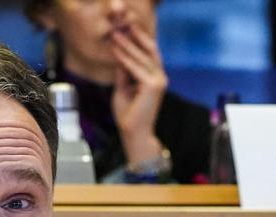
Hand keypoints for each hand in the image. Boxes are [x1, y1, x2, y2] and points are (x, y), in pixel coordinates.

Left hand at [109, 24, 168, 164]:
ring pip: (142, 57)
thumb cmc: (129, 115)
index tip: (125, 29)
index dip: (138, 40)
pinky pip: (136, 67)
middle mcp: (160, 77)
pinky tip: (115, 49)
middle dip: (136, 36)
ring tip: (115, 34)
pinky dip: (125, 58)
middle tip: (123, 24)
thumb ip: (123, 72)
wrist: (134, 133)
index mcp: (155, 78)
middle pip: (149, 50)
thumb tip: (118, 55)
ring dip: (128, 44)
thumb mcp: (123, 88)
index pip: (149, 53)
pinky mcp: (153, 86)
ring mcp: (159, 81)